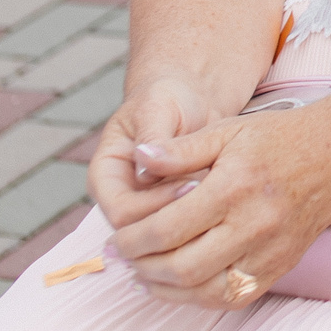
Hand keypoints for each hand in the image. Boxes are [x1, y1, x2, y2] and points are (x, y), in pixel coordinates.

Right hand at [87, 77, 214, 234]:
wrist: (190, 97)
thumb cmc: (167, 96)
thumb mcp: (157, 108)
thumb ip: (151, 139)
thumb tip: (145, 176)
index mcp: (106, 174)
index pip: (120, 212)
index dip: (153, 207)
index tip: (191, 186)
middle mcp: (121, 195)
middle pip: (140, 231)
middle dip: (175, 216)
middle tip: (212, 192)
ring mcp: (145, 204)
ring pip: (163, 233)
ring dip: (191, 218)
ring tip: (220, 190)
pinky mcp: (170, 206)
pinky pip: (182, 224)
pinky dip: (202, 215)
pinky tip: (224, 196)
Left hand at [104, 105, 330, 307]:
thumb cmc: (280, 139)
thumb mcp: (228, 130)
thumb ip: (181, 149)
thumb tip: (138, 159)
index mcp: (234, 187)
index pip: (166, 230)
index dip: (131, 240)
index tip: (116, 238)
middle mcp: (254, 224)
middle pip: (180, 268)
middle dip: (141, 267)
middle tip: (124, 257)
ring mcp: (269, 251)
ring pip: (202, 291)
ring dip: (164, 289)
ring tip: (144, 274)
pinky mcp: (279, 267)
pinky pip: (230, 297)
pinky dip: (196, 298)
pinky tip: (178, 285)